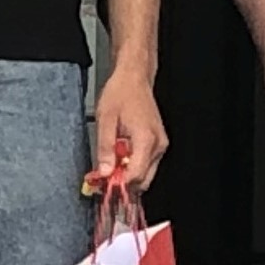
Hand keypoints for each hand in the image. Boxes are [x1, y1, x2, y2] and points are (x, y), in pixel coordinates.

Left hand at [90, 59, 167, 190]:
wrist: (134, 78)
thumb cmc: (121, 93)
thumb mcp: (105, 119)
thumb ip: (105, 148)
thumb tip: (104, 172)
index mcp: (146, 139)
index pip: (135, 175)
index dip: (119, 184)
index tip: (103, 186)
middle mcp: (158, 145)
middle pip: (143, 180)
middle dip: (123, 184)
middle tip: (103, 178)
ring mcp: (160, 145)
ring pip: (146, 174)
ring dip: (127, 175)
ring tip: (109, 164)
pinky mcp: (158, 143)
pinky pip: (146, 163)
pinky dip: (132, 166)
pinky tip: (119, 157)